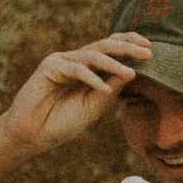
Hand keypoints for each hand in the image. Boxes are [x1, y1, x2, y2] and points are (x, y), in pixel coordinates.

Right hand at [3, 34, 150, 149]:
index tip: (150, 50)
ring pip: (92, 55)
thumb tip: (132, 71)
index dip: (129, 45)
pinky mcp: (49, 67)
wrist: (32, 136)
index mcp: (87, 68)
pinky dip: (92, 79)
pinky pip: (76, 69)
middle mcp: (75, 61)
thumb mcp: (93, 106)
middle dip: (127, 47)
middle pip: (104, 46)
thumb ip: (111, 89)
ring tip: (130, 72)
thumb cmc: (61, 123)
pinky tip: (105, 91)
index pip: (110, 49)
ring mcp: (62, 62)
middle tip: (147, 52)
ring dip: (113, 63)